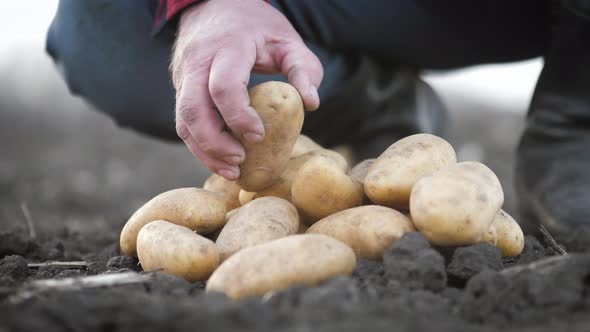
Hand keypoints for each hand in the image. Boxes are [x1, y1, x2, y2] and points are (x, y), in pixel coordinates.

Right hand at [172, 0, 322, 179]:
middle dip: (215, 143)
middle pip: (193, 109)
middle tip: (241, 162)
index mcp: (227, 46)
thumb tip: (312, 104)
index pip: (223, 86)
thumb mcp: (287, 40)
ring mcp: (183, 74)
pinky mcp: (179, 87)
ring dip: (204, 151)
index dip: (239, 117)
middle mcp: (198, 60)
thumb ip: (303, 69)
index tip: (259, 137)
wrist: (215, 5)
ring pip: (183, 120)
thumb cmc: (257, 26)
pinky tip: (221, 159)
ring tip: (232, 171)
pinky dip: (200, 144)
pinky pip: (183, 121)